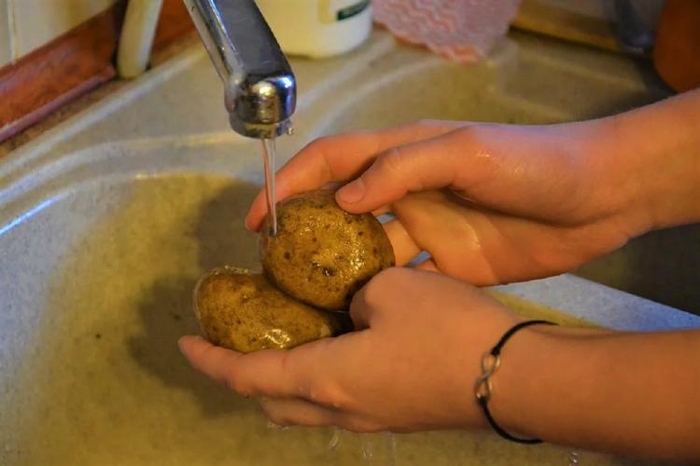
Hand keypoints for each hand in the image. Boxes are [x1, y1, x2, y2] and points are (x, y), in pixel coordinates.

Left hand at [179, 268, 521, 431]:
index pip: (248, 375)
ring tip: (281, 341)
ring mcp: (372, 419)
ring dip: (280, 379)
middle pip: (271, 401)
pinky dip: (316, 378)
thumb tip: (356, 302)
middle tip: (234, 341)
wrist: (516, 377)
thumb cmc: (446, 330)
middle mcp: (341, 408)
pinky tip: (336, 344)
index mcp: (327, 378)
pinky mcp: (397, 416)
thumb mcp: (392, 288)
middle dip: (242, 375)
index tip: (183, 344)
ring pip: (304, 406)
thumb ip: (358, 293)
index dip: (211, 360)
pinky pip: (337, 402)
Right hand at [246, 120, 651, 285]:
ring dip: (339, 271)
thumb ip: (404, 168)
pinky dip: (381, 298)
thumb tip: (344, 199)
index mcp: (405, 154)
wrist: (600, 198)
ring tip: (306, 303)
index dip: (291, 184)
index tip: (259, 219)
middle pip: (342, 211)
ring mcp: (429, 231)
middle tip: (275, 270)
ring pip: (369, 251)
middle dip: (305, 234)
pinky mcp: (452, 266)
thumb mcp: (466, 152)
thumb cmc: (532, 163)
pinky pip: (405, 283)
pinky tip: (360, 321)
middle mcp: (408, 191)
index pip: (333, 162)